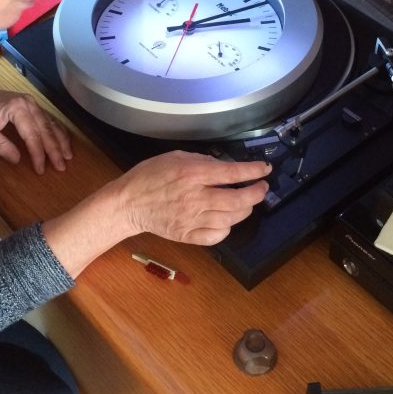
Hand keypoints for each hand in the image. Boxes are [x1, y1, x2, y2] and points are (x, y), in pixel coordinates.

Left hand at [0, 85, 71, 173]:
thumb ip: (0, 145)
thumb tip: (18, 160)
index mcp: (17, 108)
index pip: (32, 135)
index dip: (38, 153)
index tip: (41, 169)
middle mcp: (29, 103)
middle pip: (46, 129)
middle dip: (55, 149)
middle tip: (61, 166)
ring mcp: (32, 103)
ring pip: (51, 123)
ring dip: (61, 140)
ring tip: (68, 156)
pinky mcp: (31, 105)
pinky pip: (48, 119)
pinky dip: (57, 131)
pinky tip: (62, 141)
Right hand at [114, 151, 270, 245]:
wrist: (128, 203)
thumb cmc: (150, 176)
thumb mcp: (175, 157)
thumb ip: (202, 160)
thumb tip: (225, 166)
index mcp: (192, 174)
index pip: (231, 173)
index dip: (253, 171)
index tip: (264, 169)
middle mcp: (195, 198)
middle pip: (236, 200)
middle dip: (256, 193)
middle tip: (262, 188)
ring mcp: (191, 219)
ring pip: (230, 219)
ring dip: (245, 211)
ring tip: (247, 203)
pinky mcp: (187, 235)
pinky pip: (216, 236)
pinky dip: (227, 229)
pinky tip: (227, 220)